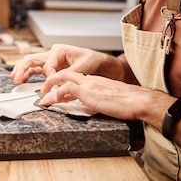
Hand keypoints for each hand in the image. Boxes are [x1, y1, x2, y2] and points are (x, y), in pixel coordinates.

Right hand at [10, 43, 115, 83]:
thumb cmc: (93, 61)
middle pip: (32, 59)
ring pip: (31, 63)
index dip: (48, 77)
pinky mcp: (51, 67)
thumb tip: (57, 82)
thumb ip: (68, 74)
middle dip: (23, 68)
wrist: (100, 63)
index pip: (48, 65)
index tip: (51, 87)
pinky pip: (37, 69)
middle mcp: (52, 54)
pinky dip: (28, 74)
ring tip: (15, 78)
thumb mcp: (83, 67)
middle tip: (16, 78)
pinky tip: (23, 79)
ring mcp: (51, 60)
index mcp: (59, 50)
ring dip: (22, 70)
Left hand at [38, 71, 152, 120]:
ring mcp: (88, 84)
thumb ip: (101, 100)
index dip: (64, 86)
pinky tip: (53, 100)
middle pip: (65, 74)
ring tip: (43, 100)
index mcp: (96, 81)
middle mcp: (90, 79)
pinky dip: (58, 93)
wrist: (138, 100)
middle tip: (44, 93)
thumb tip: (97, 107)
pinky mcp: (87, 91)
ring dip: (50, 88)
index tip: (57, 95)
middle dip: (52, 81)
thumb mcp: (110, 100)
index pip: (75, 79)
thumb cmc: (129, 103)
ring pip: (62, 78)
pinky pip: (67, 88)